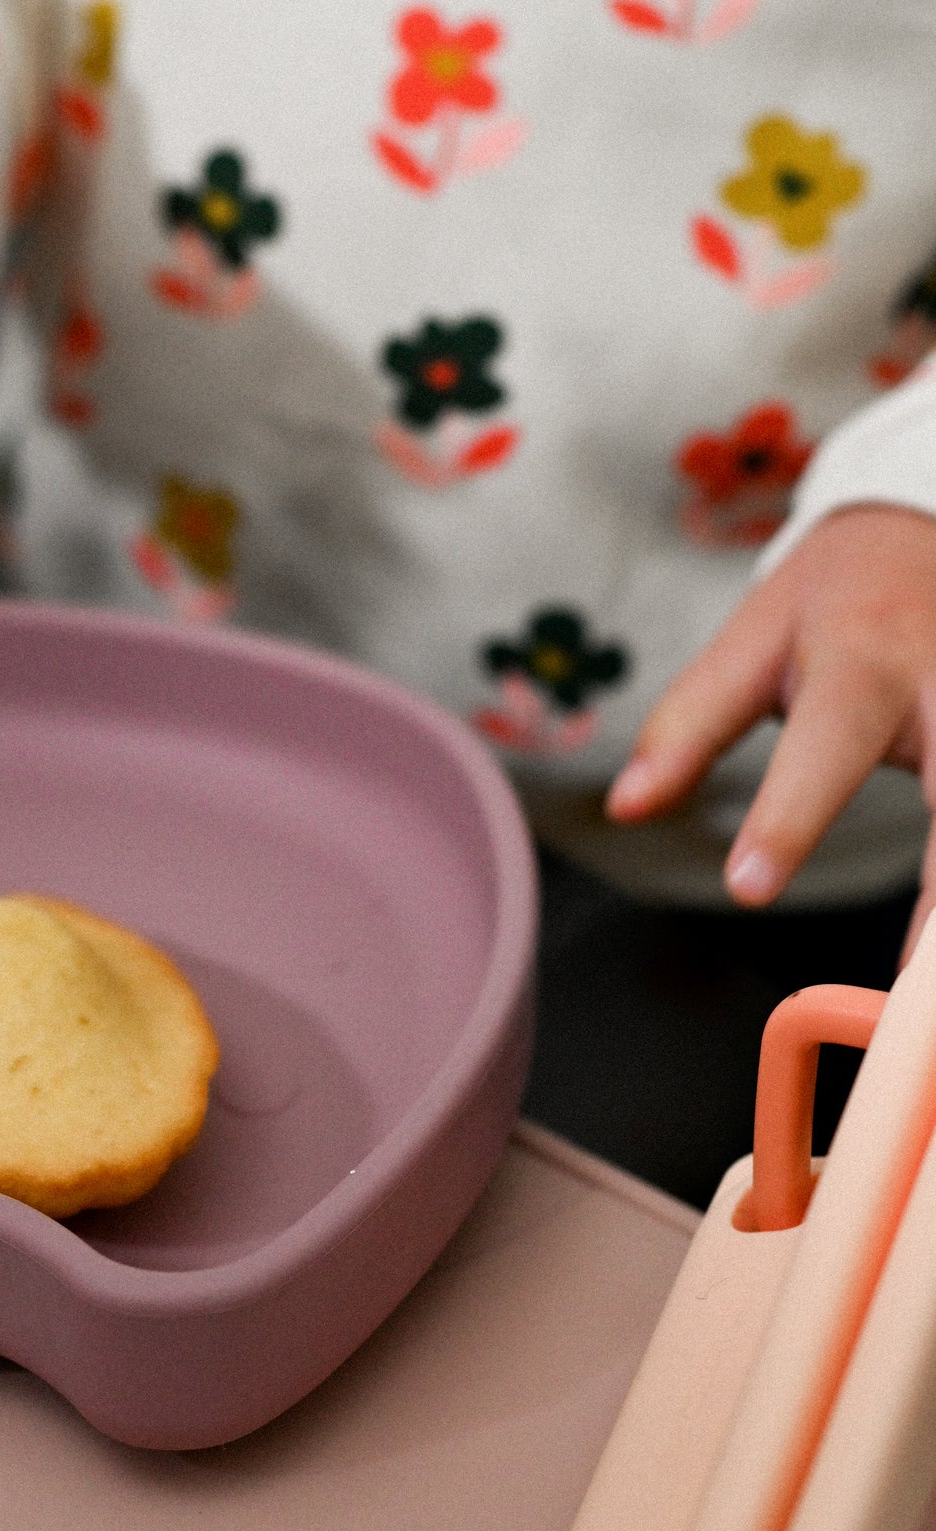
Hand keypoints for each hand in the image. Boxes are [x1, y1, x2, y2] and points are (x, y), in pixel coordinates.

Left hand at [606, 504, 935, 957]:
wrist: (923, 527)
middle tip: (910, 984)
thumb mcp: (749, 641)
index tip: (749, 887)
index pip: (824, 746)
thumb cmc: (832, 601)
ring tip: (928, 1003)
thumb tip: (625, 804)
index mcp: (863, 663)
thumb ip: (688, 726)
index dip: (788, 819)